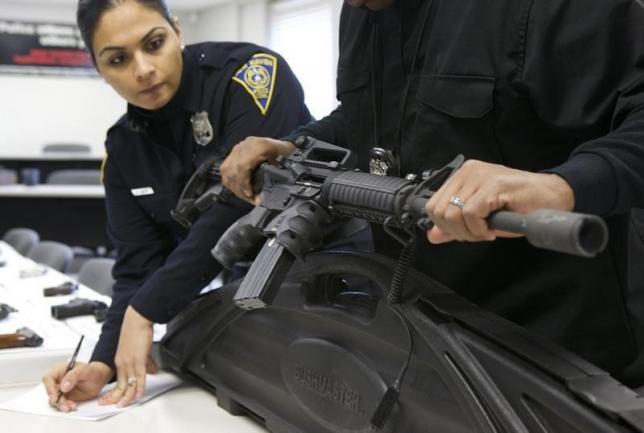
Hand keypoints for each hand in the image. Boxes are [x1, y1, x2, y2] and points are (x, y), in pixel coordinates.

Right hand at [42, 361, 112, 411]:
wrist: (99, 379)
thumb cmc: (92, 371)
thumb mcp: (84, 370)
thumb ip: (73, 376)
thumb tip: (63, 386)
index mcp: (60, 370)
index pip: (48, 378)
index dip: (49, 388)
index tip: (55, 397)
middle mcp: (58, 380)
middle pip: (50, 391)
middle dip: (56, 400)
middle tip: (65, 404)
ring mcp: (61, 389)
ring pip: (54, 399)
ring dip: (61, 405)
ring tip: (71, 406)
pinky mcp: (65, 397)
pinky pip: (61, 404)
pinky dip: (66, 406)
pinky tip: (73, 406)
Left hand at [99, 305, 157, 407]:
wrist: (137, 319)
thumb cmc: (136, 330)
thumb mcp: (137, 349)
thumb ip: (145, 361)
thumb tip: (152, 369)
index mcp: (120, 360)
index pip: (117, 381)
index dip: (115, 392)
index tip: (112, 400)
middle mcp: (122, 362)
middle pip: (120, 385)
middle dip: (117, 398)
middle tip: (117, 406)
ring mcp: (130, 361)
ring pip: (128, 383)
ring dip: (129, 395)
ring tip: (129, 403)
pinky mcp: (139, 358)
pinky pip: (139, 376)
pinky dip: (139, 386)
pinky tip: (140, 393)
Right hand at [221, 136, 295, 203]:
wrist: (281, 145)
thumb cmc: (284, 153)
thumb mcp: (284, 164)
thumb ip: (274, 176)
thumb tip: (263, 193)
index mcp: (258, 146)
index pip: (243, 166)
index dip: (244, 183)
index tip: (250, 194)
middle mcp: (245, 145)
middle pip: (233, 170)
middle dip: (240, 189)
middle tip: (250, 198)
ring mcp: (238, 148)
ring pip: (227, 170)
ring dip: (234, 187)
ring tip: (245, 196)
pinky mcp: (234, 153)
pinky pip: (225, 169)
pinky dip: (230, 181)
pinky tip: (237, 189)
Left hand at [425, 160, 574, 242]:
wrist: (552, 196)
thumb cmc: (519, 205)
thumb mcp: (480, 218)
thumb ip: (455, 225)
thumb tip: (432, 235)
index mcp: (462, 176)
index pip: (433, 204)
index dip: (446, 226)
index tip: (465, 232)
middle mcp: (468, 172)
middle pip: (439, 210)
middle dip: (456, 231)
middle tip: (478, 234)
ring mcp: (480, 176)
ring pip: (452, 213)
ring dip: (469, 232)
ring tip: (486, 231)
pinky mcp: (492, 185)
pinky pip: (470, 213)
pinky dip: (478, 228)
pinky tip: (492, 229)